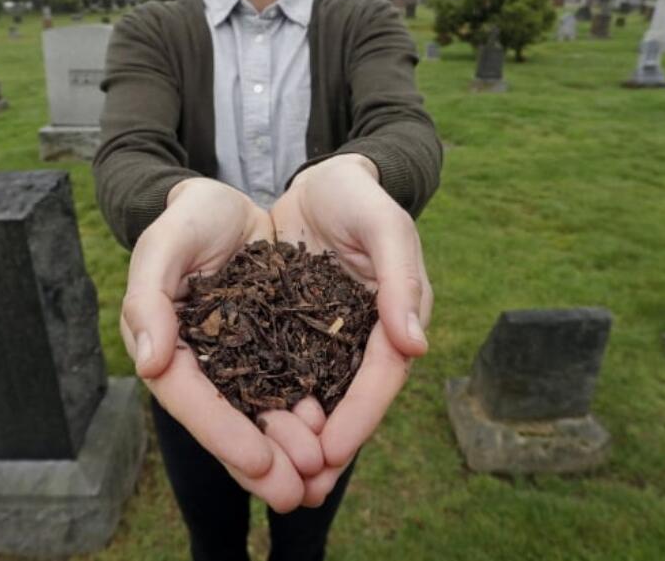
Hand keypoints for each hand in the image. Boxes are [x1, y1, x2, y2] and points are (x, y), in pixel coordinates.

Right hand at [121, 177, 310, 510]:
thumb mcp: (165, 240)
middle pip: (228, 419)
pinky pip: (290, 387)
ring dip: (289, 448)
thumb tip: (149, 363)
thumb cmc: (191, 216)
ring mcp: (240, 358)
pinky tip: (335, 436)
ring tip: (320, 477)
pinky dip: (311, 414)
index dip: (220, 432)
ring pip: (262, 413)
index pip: (188, 395)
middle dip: (260, 460)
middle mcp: (202, 361)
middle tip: (294, 495)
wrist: (233, 200)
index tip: (256, 461)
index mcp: (166, 343)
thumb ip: (148, 296)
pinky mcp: (274, 346)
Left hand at [269, 154, 432, 502]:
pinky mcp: (294, 331)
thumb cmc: (357, 195)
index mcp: (395, 316)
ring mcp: (328, 336)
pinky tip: (249, 431)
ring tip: (271, 475)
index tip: (331, 452)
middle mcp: (365, 335)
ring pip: (317, 395)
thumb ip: (400, 279)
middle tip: (300, 488)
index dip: (361, 417)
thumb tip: (415, 346)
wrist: (320, 178)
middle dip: (328, 445)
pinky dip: (273, 403)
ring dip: (298, 436)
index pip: (383, 375)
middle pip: (350, 399)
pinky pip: (285, 372)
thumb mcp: (384, 223)